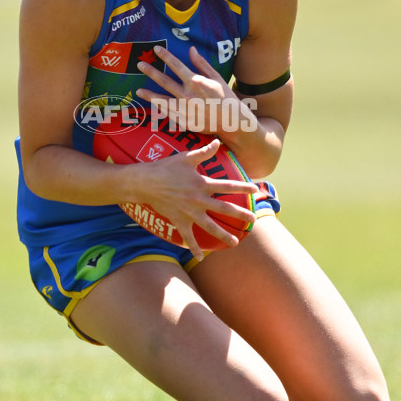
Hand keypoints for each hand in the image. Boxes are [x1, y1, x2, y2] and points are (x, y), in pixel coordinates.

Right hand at [130, 137, 256, 260]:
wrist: (145, 183)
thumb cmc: (165, 167)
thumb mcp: (186, 157)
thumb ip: (204, 152)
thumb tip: (218, 142)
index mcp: (202, 184)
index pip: (227, 185)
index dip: (242, 187)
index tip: (255, 189)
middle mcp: (198, 200)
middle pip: (224, 209)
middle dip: (240, 214)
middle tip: (253, 220)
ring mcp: (189, 212)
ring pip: (210, 227)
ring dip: (224, 235)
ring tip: (236, 242)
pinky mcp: (179, 221)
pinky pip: (188, 237)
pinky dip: (194, 248)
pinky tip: (201, 258)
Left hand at [137, 45, 254, 138]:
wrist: (231, 121)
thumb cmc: (225, 97)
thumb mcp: (216, 78)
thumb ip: (201, 64)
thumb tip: (191, 50)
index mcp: (195, 81)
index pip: (176, 65)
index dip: (165, 56)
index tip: (155, 49)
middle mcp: (187, 94)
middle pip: (164, 80)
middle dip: (151, 71)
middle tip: (140, 64)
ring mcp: (184, 109)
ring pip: (162, 99)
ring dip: (149, 94)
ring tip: (138, 90)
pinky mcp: (184, 121)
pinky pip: (168, 113)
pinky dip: (160, 108)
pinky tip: (153, 104)